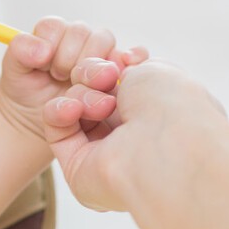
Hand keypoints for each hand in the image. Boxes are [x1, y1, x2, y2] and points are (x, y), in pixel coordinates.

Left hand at [0, 17, 145, 138]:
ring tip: (79, 86)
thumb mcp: (15, 73)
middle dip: (69, 59)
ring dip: (92, 65)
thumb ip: (20, 52)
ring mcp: (101, 53)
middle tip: (61, 79)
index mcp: (53, 34)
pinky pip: (135, 54)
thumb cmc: (28, 92)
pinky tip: (120, 72)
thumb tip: (42, 49)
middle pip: (83, 33)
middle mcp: (79, 39)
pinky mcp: (120, 70)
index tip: (44, 66)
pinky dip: (133, 57)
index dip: (49, 46)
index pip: (55, 27)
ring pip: (105, 43)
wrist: (43, 122)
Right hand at [41, 59, 224, 210]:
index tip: (121, 60)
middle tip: (107, 78)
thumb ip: (128, 68)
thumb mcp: (155, 69)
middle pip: (93, 91)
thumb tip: (112, 72)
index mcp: (156, 112)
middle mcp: (131, 133)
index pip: (120, 82)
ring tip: (103, 106)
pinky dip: (59, 112)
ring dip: (82, 95)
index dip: (112, 66)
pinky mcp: (78, 167)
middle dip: (94, 77)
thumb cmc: (171, 107)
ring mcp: (104, 151)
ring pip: (74, 107)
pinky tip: (73, 110)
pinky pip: (56, 130)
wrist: (164, 147)